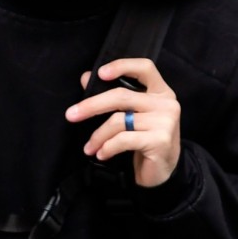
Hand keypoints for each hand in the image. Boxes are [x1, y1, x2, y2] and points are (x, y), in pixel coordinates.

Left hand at [65, 58, 182, 188]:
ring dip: (98, 135)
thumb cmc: (145, 140)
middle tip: (71, 114)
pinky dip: (107, 147)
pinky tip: (102, 154)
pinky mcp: (160, 140)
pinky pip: (123, 139)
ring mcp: (165, 121)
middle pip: (122, 97)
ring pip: (119, 121)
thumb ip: (111, 95)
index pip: (145, 67)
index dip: (122, 66)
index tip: (100, 73)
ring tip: (90, 147)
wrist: (162, 172)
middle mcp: (166, 103)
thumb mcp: (131, 115)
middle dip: (92, 105)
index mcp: (161, 91)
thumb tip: (85, 78)